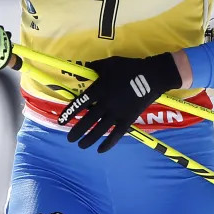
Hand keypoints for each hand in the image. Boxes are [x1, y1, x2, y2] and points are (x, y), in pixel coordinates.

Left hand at [58, 53, 182, 152]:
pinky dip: (108, 143)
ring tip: (81, 146)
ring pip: (100, 130)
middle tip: (69, 139)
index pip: (80, 103)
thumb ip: (95, 67)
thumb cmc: (129, 68)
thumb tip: (85, 68)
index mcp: (99, 89)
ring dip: (89, 139)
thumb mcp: (110, 63)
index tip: (61, 121)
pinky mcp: (128, 120)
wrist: (151, 76)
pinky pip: (116, 135)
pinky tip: (100, 150)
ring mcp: (117, 113)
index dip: (69, 113)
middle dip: (77, 131)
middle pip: (88, 120)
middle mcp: (105, 104)